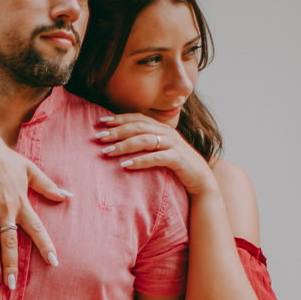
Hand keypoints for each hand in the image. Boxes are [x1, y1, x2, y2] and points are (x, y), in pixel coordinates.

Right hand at [0, 122, 67, 288]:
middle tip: (11, 285)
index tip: (53, 262)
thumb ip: (48, 185)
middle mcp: (5, 210)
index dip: (45, 245)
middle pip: (10, 242)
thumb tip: (67, 196)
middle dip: (11, 264)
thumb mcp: (31, 170)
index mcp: (21, 203)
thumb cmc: (6, 159)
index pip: (36, 229)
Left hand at [95, 114, 216, 196]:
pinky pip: (156, 157)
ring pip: (145, 140)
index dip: (120, 118)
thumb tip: (121, 142)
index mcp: (162, 129)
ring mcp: (174, 145)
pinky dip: (140, 161)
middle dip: (117, 131)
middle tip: (99, 137)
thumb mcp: (160, 151)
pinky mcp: (178, 159)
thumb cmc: (177, 166)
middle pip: (139, 127)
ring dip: (124, 145)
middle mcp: (168, 133)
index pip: (138, 118)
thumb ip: (146, 144)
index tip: (101, 122)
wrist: (201, 181)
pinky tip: (126, 166)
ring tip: (107, 152)